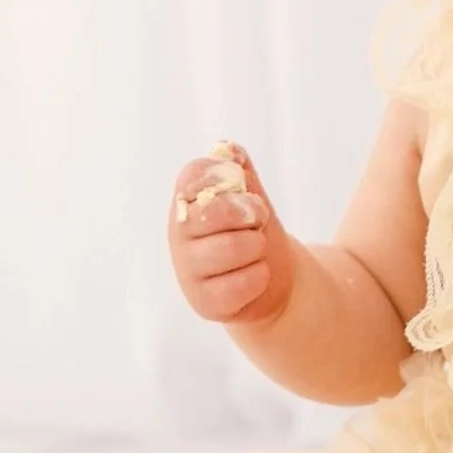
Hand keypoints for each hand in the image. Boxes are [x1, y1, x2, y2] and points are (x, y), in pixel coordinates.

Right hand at [168, 141, 295, 325]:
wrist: (273, 278)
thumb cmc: (255, 230)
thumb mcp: (251, 195)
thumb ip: (239, 170)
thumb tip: (228, 150)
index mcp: (185, 201)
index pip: (193, 176)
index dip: (229, 180)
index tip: (246, 191)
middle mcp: (178, 234)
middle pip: (214, 212)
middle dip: (251, 214)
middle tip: (258, 221)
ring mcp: (187, 270)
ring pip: (231, 248)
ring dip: (258, 247)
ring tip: (255, 250)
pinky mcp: (203, 302)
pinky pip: (240, 284)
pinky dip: (259, 277)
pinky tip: (254, 276)